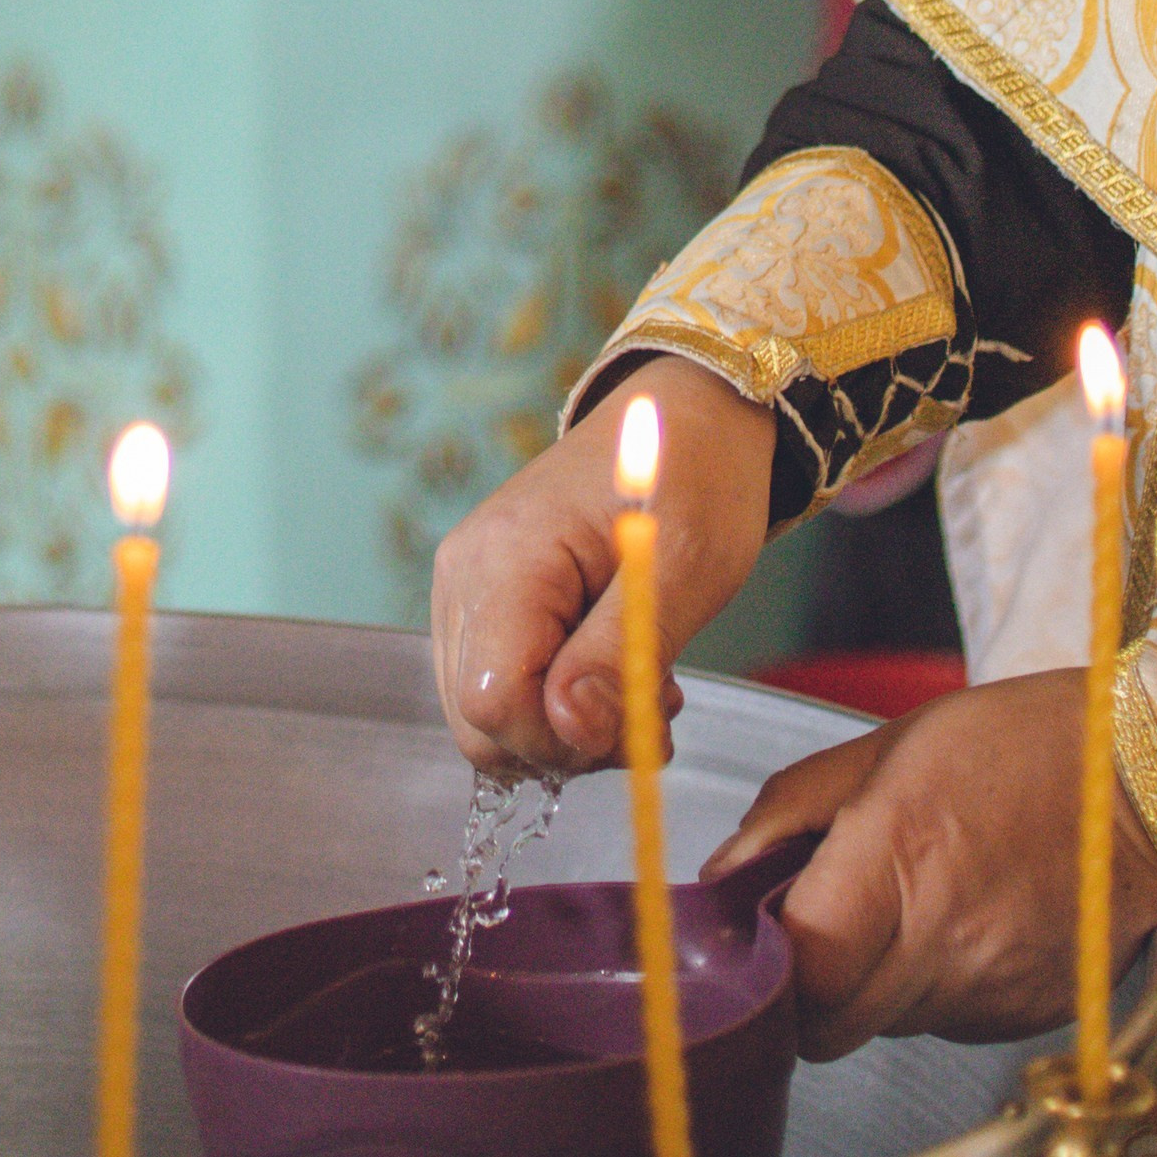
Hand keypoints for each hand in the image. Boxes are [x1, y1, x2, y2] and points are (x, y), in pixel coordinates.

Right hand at [430, 355, 771, 776]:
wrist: (682, 415)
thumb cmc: (693, 475)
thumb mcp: (684, 569)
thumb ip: (621, 654)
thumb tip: (570, 733)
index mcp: (504, 560)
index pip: (491, 702)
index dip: (561, 738)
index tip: (634, 720)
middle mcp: (463, 577)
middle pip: (477, 721)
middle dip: (564, 742)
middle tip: (643, 710)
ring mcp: (464, 590)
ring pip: (484, 715)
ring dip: (563, 727)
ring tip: (635, 682)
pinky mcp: (481, 601)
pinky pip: (497, 686)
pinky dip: (553, 703)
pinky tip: (605, 669)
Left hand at [702, 670, 1156, 1058]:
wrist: (1149, 782)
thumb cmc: (1015, 745)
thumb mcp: (881, 746)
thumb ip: (789, 813)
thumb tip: (723, 873)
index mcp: (896, 858)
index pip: (798, 966)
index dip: (766, 956)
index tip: (762, 925)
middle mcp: (943, 939)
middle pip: (829, 1023)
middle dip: (804, 989)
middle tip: (814, 933)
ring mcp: (991, 986)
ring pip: (884, 1025)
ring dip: (870, 984)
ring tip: (901, 908)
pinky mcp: (1030, 1011)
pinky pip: (946, 1022)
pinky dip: (930, 987)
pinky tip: (954, 924)